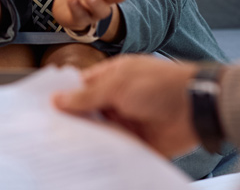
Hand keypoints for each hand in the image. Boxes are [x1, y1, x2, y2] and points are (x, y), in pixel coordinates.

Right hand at [53, 55, 201, 156]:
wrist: (196, 108)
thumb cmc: (160, 85)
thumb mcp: (117, 84)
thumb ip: (87, 95)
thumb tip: (58, 99)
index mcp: (112, 79)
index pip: (81, 88)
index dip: (63, 97)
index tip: (43, 110)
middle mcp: (117, 101)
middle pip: (88, 113)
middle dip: (71, 122)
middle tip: (47, 133)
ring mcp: (127, 123)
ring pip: (100, 134)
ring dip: (87, 141)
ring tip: (61, 151)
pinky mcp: (138, 144)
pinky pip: (116, 151)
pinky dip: (105, 156)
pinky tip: (88, 162)